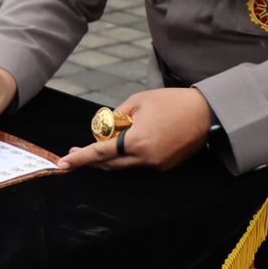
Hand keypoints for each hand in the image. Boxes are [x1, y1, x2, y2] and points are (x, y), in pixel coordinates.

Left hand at [56, 88, 212, 172]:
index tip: (62, 163)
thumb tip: (103, 131)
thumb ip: (116, 117)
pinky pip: (139, 164)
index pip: (100, 153)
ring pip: (124, 165)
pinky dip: (129, 155)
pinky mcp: (165, 166)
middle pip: (109, 164)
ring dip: (110, 157)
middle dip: (91, 159)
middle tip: (75, 152)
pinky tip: (130, 140)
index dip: (80, 159)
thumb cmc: (170, 102)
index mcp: (136, 141)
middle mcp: (145, 158)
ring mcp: (156, 165)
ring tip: (104, 140)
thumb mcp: (137, 102)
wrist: (205, 113)